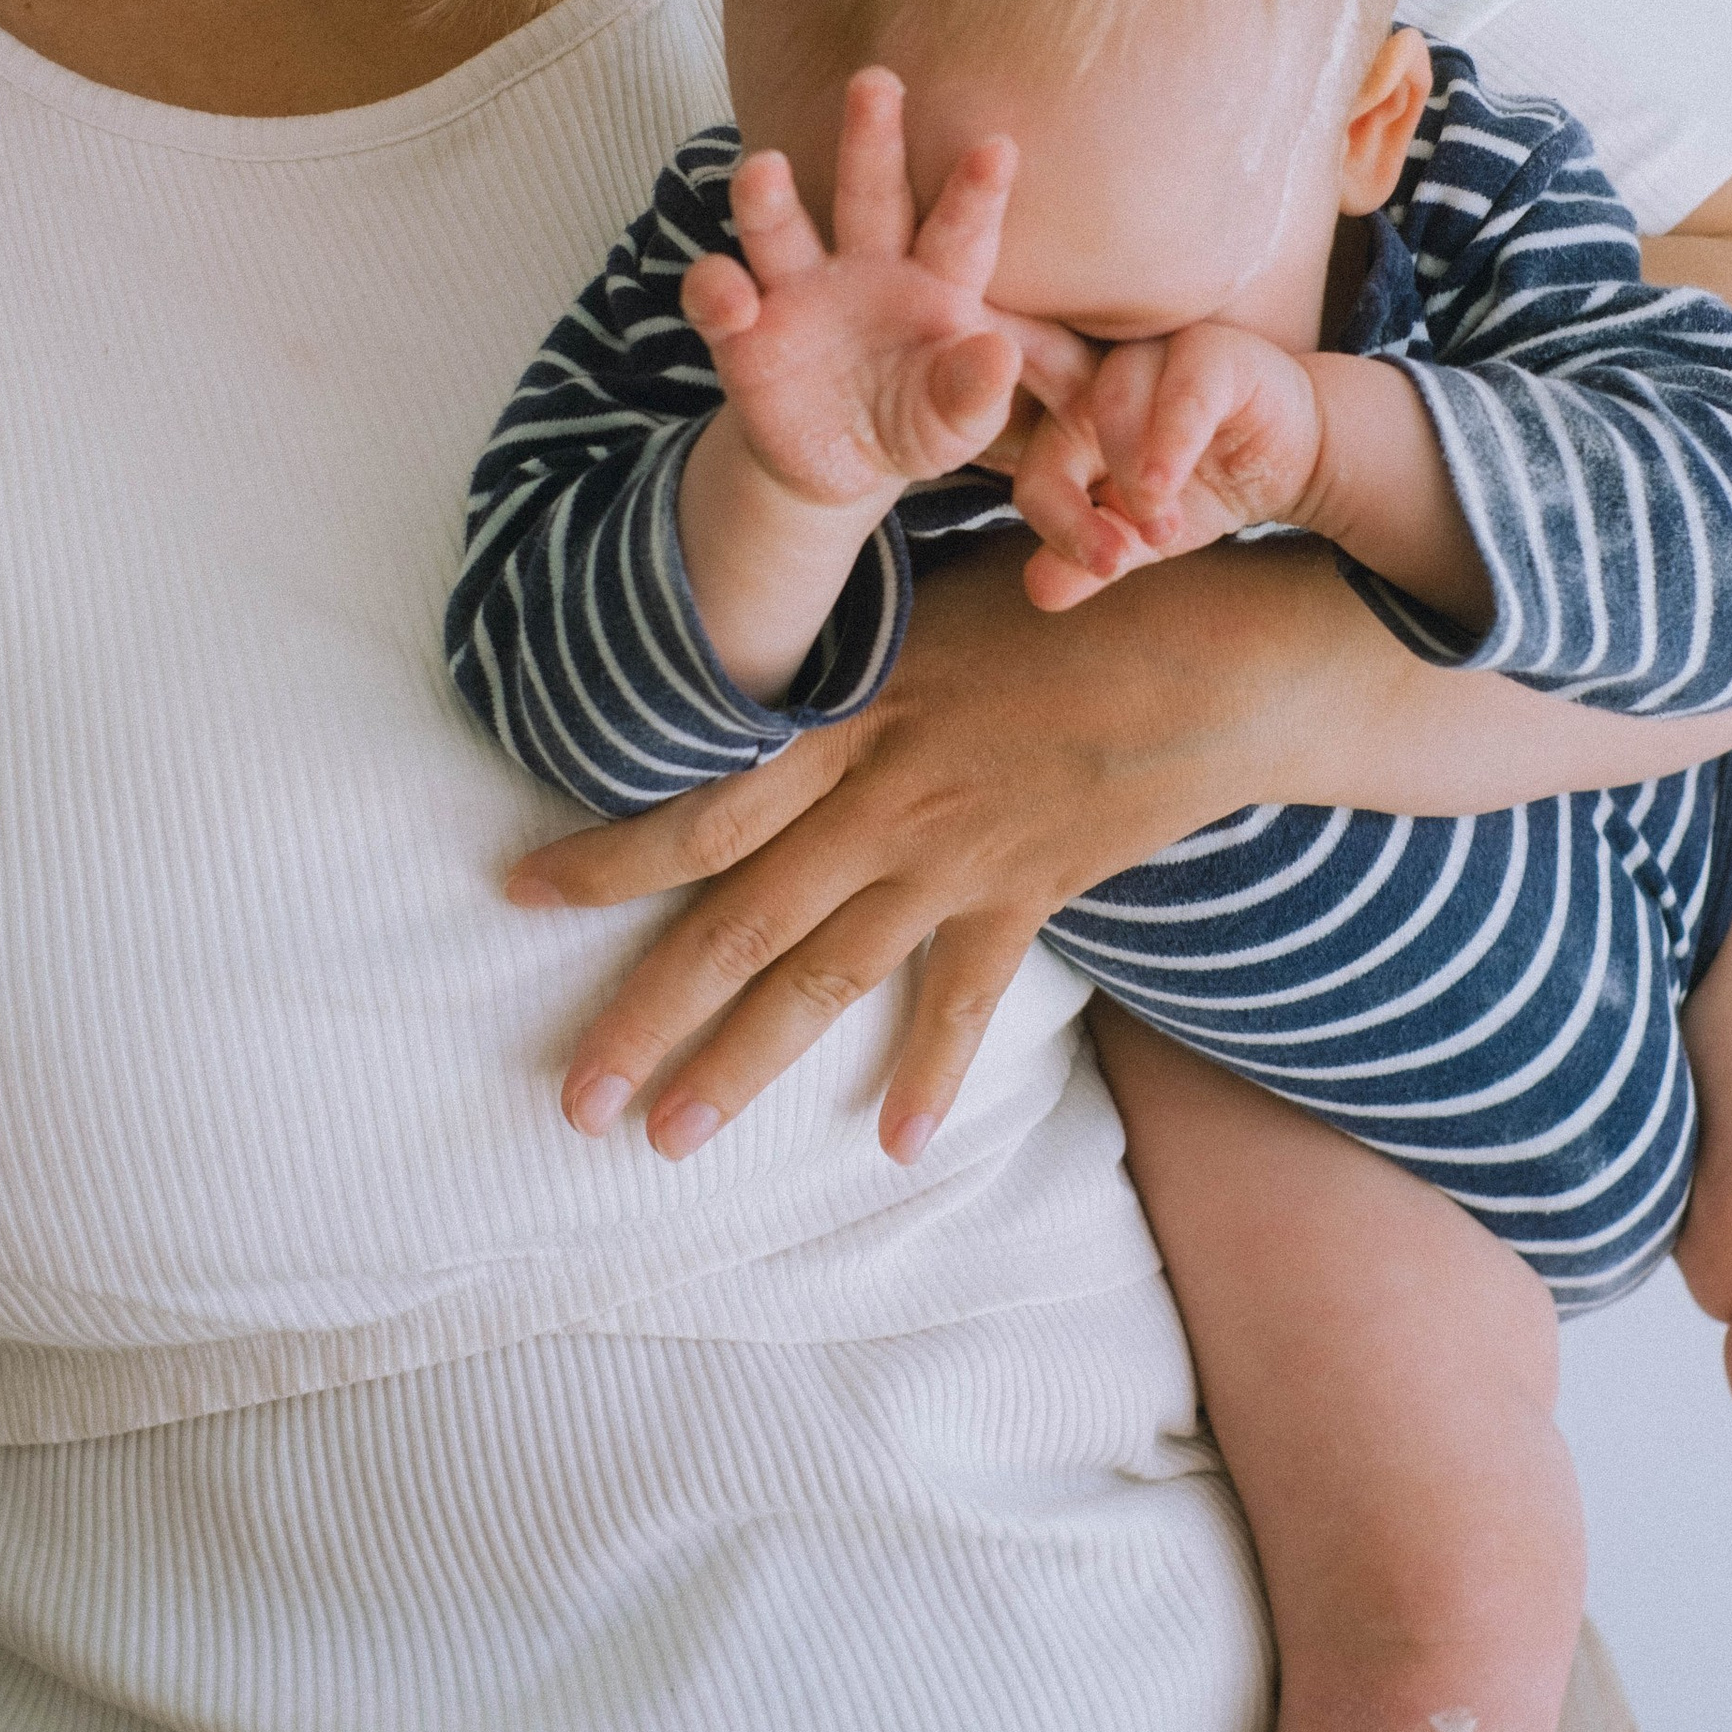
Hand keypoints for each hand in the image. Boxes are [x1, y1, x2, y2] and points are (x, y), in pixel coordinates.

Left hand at [512, 533, 1340, 1163]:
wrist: (1214, 656)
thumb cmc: (1065, 592)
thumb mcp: (925, 587)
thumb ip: (838, 638)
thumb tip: (744, 646)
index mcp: (845, 717)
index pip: (699, 807)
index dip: (605, 856)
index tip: (517, 894)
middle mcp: (882, 804)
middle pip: (738, 926)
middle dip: (646, 1019)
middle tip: (573, 1101)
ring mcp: (951, 862)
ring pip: (824, 980)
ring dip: (742, 1067)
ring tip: (669, 1139)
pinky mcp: (1023, 895)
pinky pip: (962, 1000)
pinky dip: (927, 1071)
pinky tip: (890, 1145)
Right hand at [680, 68, 1021, 508]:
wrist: (839, 463)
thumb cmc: (917, 423)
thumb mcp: (955, 424)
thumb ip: (974, 394)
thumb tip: (998, 354)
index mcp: (933, 282)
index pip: (957, 230)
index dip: (976, 192)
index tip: (999, 147)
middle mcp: (863, 267)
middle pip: (868, 192)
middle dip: (870, 137)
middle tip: (875, 80)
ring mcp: (797, 292)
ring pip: (780, 227)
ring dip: (768, 197)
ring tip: (762, 168)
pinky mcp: (741, 330)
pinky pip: (719, 296)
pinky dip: (717, 292)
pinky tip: (731, 302)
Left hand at [1000, 318, 1325, 608]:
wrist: (1296, 457)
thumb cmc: (1200, 486)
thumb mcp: (1141, 535)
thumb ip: (1090, 558)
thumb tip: (1038, 592)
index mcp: (1065, 418)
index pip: (1034, 467)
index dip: (1058, 519)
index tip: (1103, 570)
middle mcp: (1096, 377)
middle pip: (1034, 382)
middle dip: (1001, 380)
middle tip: (979, 406)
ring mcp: (1150, 358)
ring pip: (1108, 399)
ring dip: (1127, 472)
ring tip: (1159, 525)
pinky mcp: (1209, 351)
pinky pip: (1180, 387)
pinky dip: (1169, 439)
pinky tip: (1168, 485)